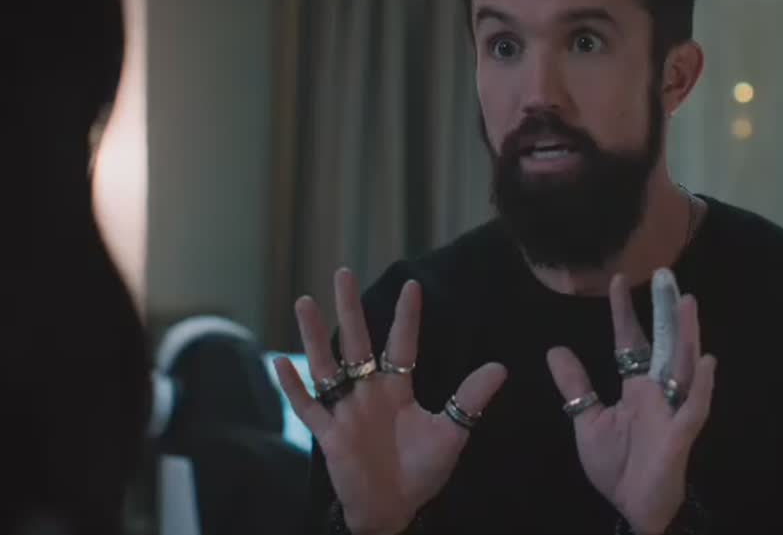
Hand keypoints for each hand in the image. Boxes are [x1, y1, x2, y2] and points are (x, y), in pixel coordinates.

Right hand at [273, 269, 507, 534]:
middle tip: (343, 272)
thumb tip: (501, 367)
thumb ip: (469, 400)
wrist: (394, 509)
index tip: (412, 284)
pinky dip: (294, 387)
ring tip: (305, 302)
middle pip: (357, 342)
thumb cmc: (420, 471)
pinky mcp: (329, 434)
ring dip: (315, 336)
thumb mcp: (450, 433)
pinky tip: (282, 362)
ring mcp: (346, 411)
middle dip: (350, 308)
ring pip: (326, 366)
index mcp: (397, 389)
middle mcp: (368, 392)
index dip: (407, 317)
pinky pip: (308, 407)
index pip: (402, 344)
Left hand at [547, 271, 716, 534]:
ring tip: (688, 304)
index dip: (624, 313)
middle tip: (666, 277)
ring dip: (688, 337)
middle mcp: (658, 393)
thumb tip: (555, 350)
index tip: (617, 281)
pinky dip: (702, 385)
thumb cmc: (616, 467)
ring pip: (684, 367)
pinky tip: (707, 361)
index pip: (630, 342)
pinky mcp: (681, 435)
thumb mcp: (588, 421)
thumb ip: (576, 387)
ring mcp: (672, 411)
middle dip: (666, 314)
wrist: (629, 508)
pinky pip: (695, 408)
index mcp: (636, 388)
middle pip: (665, 346)